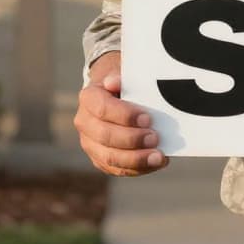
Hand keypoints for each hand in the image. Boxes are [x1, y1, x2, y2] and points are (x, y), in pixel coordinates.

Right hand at [74, 51, 169, 176]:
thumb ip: (120, 77)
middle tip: (155, 137)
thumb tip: (113, 81)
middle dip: (132, 139)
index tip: (148, 118)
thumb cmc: (124, 83)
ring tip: (158, 157)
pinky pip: (117, 169)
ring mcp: (91, 143)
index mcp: (88, 98)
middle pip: (105, 136)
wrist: (115, 93)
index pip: (102, 109)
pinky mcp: (101, 159)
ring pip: (109, 158)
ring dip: (135, 159)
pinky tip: (156, 163)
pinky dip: (138, 169)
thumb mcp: (124, 73)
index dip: (125, 115)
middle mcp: (85, 123)